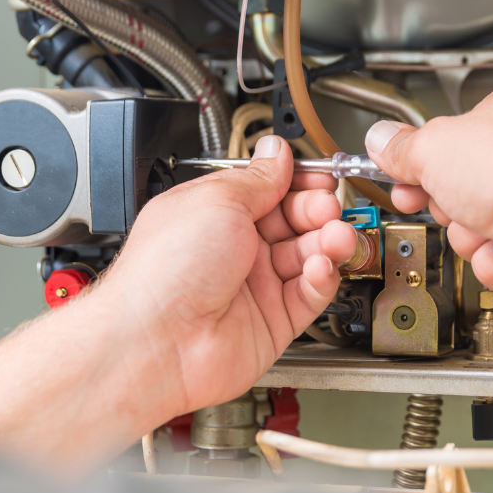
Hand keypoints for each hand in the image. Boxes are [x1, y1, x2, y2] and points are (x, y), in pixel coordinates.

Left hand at [96, 135, 356, 416]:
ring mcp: (253, 287)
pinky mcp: (272, 322)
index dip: (298, 182)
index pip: (269, 190)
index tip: (320, 177)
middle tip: (327, 207)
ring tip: (335, 237)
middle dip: (317, 210)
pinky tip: (320, 267)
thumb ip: (258, 178)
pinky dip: (321, 279)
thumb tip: (276, 152)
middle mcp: (234, 249)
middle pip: (294, 222)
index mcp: (214, 214)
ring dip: (327, 242)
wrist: (157, 340)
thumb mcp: (217, 200)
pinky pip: (309, 295)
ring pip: (308, 257)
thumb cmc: (165, 271)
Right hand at [364, 87, 492, 307]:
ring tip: (484, 228)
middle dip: (446, 206)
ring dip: (469, 237)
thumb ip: (402, 147)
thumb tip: (380, 139)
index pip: (448, 139)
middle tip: (444, 202)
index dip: (417, 161)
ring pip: (474, 231)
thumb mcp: (433, 148)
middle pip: (458, 189)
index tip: (398, 174)